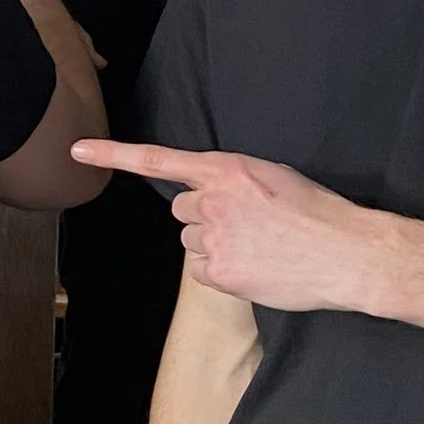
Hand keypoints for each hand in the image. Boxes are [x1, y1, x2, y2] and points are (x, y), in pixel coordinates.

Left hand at [71, 141, 392, 314]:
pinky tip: (253, 268)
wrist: (346, 252)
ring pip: (191, 243)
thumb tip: (210, 194)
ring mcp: (214, 238)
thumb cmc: (318, 213)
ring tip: (258, 247)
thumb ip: (234, 182)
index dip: (113, 155)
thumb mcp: (273, 178)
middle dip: (206, 218)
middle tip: (248, 226)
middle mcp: (213, 200)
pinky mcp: (219, 273)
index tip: (77, 151)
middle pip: (183, 211)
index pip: (159, 160)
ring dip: (215, 246)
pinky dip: (221, 273)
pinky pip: (202, 271)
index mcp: (226, 170)